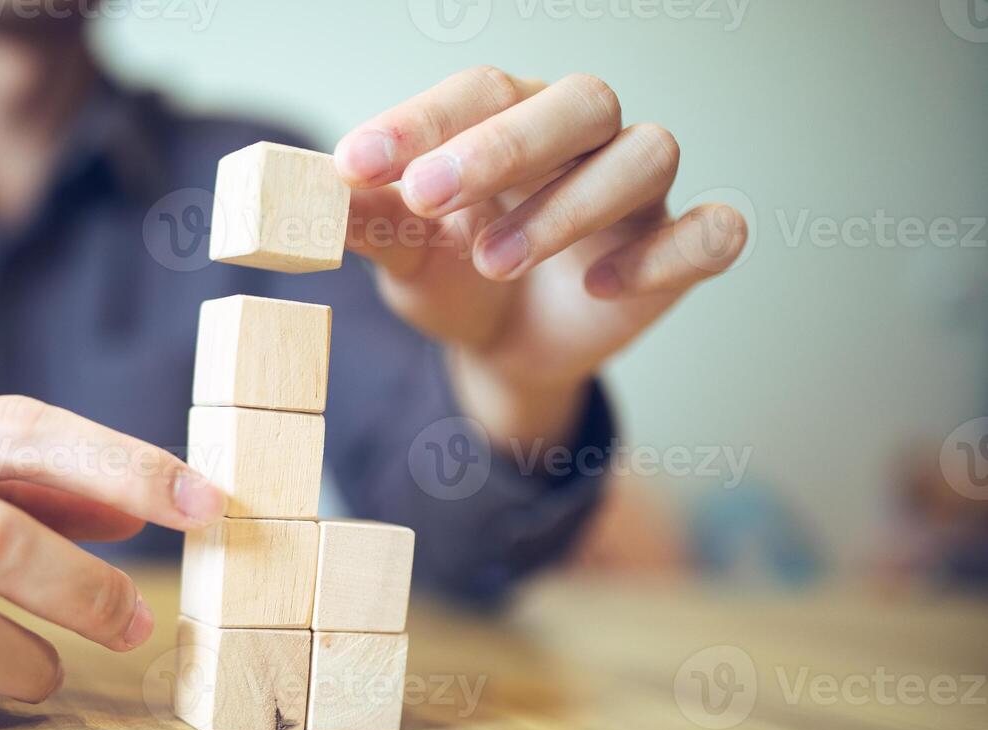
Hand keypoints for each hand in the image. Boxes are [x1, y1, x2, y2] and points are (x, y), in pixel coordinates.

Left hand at [334, 67, 748, 443]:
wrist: (503, 353)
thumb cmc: (456, 279)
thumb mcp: (406, 256)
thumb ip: (370, 222)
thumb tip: (302, 195)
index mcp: (514, 116)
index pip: (481, 90)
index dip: (420, 123)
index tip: (353, 164)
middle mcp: (586, 138)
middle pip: (578, 102)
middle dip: (502, 146)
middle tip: (427, 195)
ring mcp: (641, 194)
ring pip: (645, 157)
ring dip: (569, 206)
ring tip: (492, 260)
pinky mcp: (679, 251)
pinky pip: (713, 233)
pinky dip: (667, 254)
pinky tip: (602, 286)